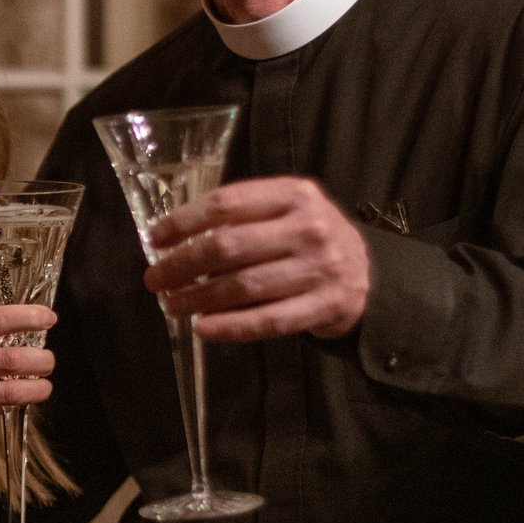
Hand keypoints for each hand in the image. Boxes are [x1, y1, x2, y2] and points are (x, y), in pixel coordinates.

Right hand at [0, 306, 54, 468]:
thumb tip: (2, 333)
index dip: (25, 318)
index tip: (48, 318)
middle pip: (6, 358)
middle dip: (38, 359)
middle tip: (50, 360)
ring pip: (6, 392)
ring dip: (35, 388)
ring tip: (46, 385)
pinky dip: (10, 405)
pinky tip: (18, 400)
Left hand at [143, 176, 368, 341]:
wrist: (369, 275)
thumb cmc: (311, 238)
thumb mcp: (289, 208)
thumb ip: (245, 213)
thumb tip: (178, 238)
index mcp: (294, 194)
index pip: (226, 204)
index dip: (183, 222)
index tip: (155, 239)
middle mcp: (308, 227)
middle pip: (228, 246)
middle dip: (181, 264)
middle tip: (154, 280)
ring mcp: (318, 268)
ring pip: (244, 286)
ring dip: (199, 298)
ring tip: (172, 305)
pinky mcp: (323, 306)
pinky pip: (268, 321)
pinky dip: (230, 327)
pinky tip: (203, 328)